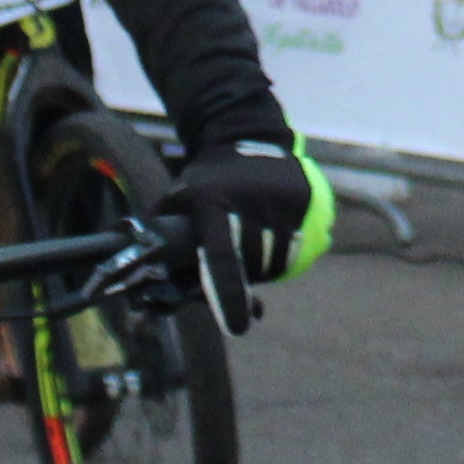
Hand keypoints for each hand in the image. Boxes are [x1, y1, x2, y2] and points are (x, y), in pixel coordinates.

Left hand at [164, 135, 333, 327]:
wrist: (246, 134)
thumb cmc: (206, 179)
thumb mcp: (179, 200)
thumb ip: (170, 241)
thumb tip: (156, 289)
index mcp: (212, 203)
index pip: (223, 259)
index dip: (228, 296)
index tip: (237, 329)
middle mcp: (249, 203)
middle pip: (251, 265)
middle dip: (242, 278)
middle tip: (234, 270)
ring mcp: (281, 201)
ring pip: (277, 260)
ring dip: (264, 266)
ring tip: (251, 244)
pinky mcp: (307, 199)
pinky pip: (300, 247)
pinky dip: (285, 254)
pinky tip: (273, 240)